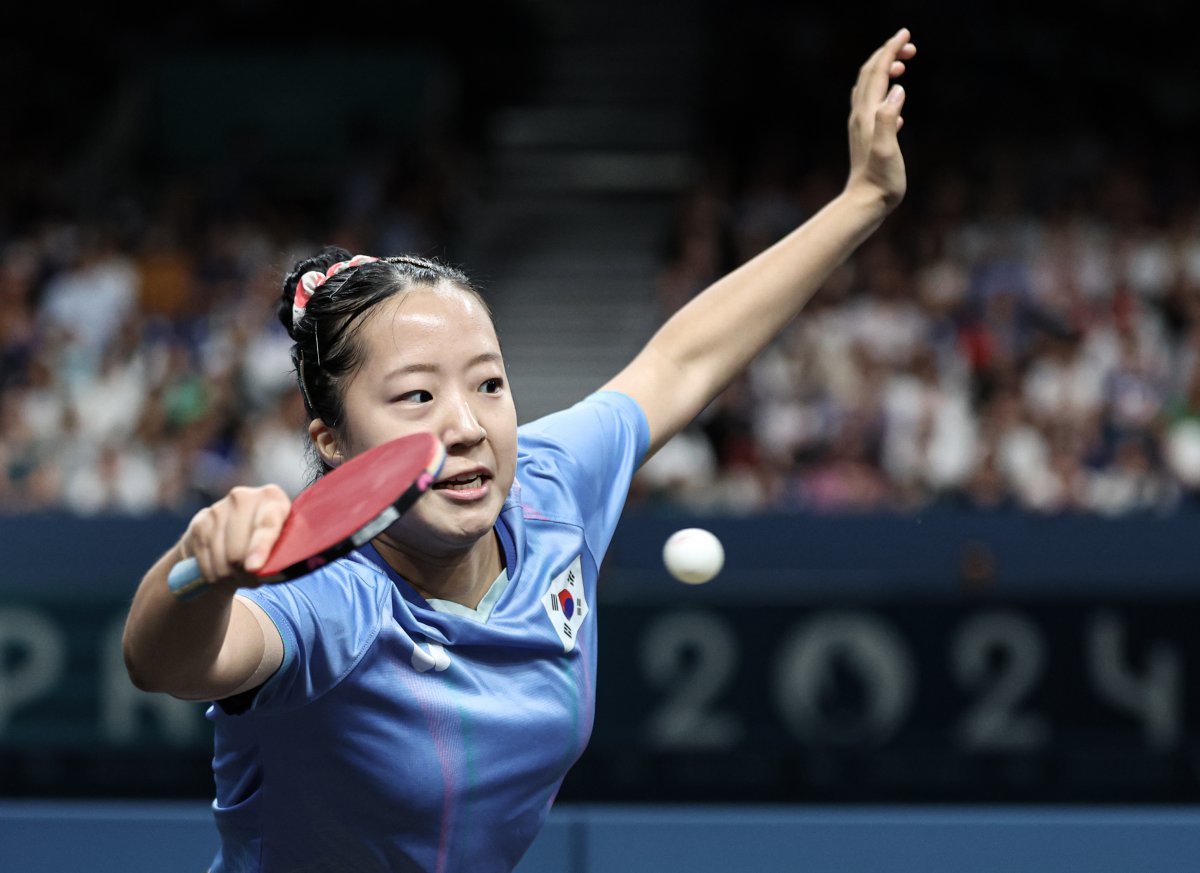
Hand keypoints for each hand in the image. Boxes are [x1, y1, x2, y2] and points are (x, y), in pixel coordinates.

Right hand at [180, 485, 290, 588]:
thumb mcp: (279, 547)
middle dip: (244, 573)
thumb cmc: (266, 544)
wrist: (233, 534)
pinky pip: (204, 559)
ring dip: (228, 576)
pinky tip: (220, 571)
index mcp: (272, 498)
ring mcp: (219, 508)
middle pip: (238, 550)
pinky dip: (212, 573)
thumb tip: (259, 571)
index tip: (254, 568)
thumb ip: (276, 556)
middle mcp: (244, 497)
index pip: (267, 524)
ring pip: (221, 559)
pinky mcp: (200, 521)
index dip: (259, 548)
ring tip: (237, 574)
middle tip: (251, 576)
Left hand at [845, 27, 916, 211]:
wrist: (865, 204)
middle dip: (887, 54)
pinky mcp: (867, 139)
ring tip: (903, 65)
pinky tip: (896, 104)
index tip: (906, 33)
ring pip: (869, 90)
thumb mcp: (887, 149)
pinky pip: (873, 109)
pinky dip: (884, 95)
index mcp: (868, 114)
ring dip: (884, 71)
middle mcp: (861, 117)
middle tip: (910, 46)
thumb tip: (897, 90)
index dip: (890, 50)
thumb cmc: (880, 181)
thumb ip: (889, 119)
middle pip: (869, 75)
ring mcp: (862, 128)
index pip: (877, 72)